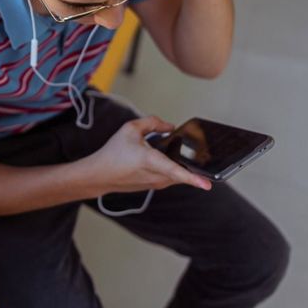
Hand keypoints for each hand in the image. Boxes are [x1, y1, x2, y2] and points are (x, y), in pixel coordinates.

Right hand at [86, 116, 212, 194]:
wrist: (99, 174)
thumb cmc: (113, 153)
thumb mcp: (130, 128)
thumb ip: (153, 122)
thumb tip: (170, 126)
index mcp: (151, 161)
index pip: (175, 171)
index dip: (193, 178)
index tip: (208, 185)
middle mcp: (156, 176)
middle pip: (182, 168)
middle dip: (190, 160)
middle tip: (195, 150)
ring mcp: (156, 183)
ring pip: (177, 172)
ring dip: (179, 162)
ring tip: (169, 151)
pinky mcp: (155, 186)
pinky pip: (171, 175)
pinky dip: (171, 167)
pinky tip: (162, 157)